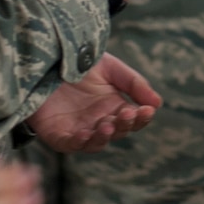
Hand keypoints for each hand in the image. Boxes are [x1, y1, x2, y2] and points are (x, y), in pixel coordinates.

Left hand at [29, 53, 162, 153]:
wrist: (46, 58)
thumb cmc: (80, 63)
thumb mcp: (110, 68)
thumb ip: (134, 83)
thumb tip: (157, 104)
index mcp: (114, 108)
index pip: (134, 119)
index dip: (141, 117)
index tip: (147, 110)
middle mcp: (99, 122)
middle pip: (117, 131)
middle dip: (124, 125)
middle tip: (126, 114)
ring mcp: (79, 130)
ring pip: (96, 143)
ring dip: (103, 137)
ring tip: (107, 125)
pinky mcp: (58, 135)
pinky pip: (70, 144)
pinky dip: (78, 142)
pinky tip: (85, 134)